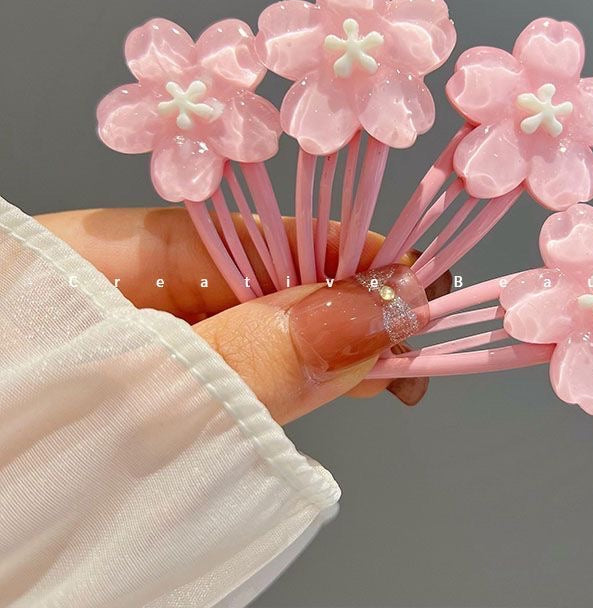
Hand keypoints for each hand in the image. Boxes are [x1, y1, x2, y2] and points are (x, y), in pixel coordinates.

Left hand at [36, 208, 443, 422]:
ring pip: (244, 331)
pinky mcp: (133, 401)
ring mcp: (120, 348)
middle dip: (339, 303)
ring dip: (322, 349)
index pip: (234, 229)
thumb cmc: (14, 499)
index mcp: (79, 262)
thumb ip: (245, 368)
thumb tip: (372, 313)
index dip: (334, 249)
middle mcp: (104, 294)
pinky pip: (224, 378)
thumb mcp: (130, 415)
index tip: (412, 282)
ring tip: (391, 365)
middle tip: (416, 337)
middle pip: (248, 278)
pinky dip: (284, 386)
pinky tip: (332, 383)